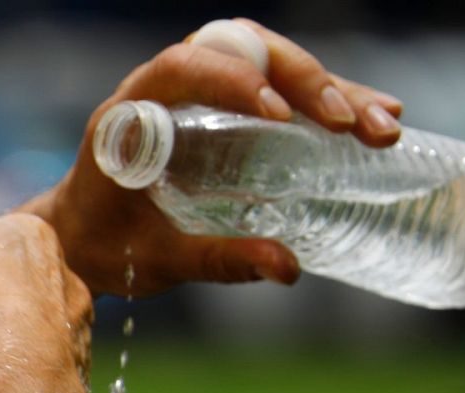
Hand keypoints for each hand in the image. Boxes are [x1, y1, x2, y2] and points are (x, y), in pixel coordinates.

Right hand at [0, 159, 91, 384]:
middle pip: (29, 286)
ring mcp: (76, 342)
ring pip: (44, 335)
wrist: (7, 378)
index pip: (7, 235)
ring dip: (15, 343)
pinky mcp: (71, 391)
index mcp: (39, 241)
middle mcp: (69, 288)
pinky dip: (21, 384)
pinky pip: (45, 382)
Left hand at [29, 18, 405, 296]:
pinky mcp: (231, 113)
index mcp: (132, 109)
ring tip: (384, 127)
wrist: (80, 244)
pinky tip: (373, 124)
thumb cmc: (105, 247)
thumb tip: (289, 267)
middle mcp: (170, 87)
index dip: (234, 81)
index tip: (278, 116)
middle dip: (307, 83)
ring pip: (274, 67)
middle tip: (354, 124)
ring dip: (333, 91)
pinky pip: (283, 92)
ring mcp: (206, 95)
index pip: (185, 67)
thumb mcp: (157, 259)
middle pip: (246, 54)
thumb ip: (218, 259)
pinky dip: (328, 106)